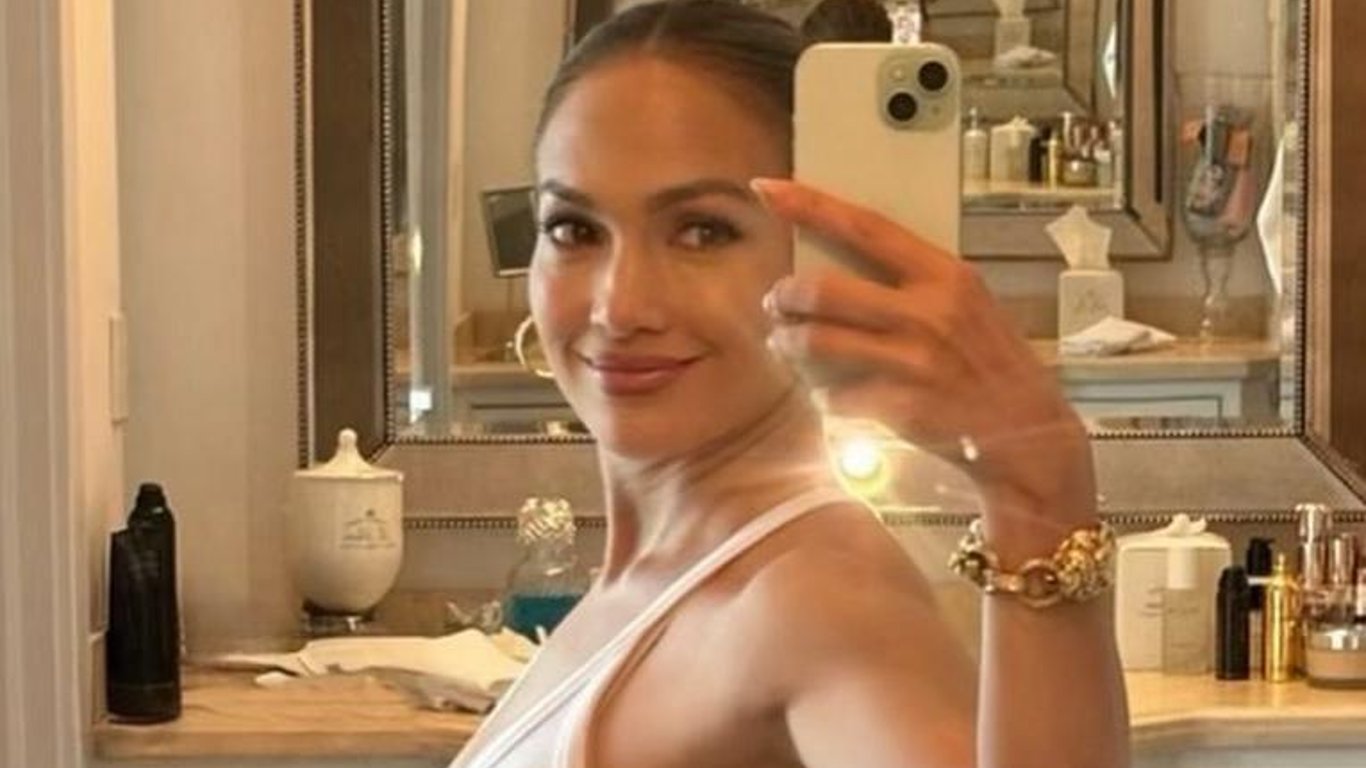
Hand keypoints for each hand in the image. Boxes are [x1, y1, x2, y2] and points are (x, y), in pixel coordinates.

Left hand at [753, 179, 1096, 537]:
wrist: (1031, 435)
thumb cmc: (993, 366)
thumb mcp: (969, 305)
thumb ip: (916, 283)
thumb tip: (844, 266)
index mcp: (946, 275)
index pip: (865, 226)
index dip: (811, 206)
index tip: (771, 190)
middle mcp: (930, 312)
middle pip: (824, 289)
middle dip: (784, 296)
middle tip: (776, 303)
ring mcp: (916, 361)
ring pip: (818, 342)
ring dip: (789, 344)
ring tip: (785, 345)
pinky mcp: (904, 407)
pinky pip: (835, 397)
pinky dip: (824, 398)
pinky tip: (832, 398)